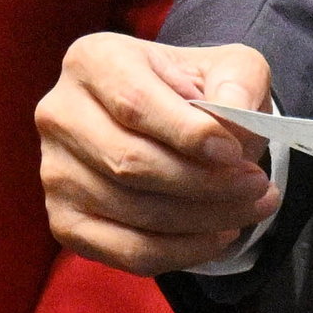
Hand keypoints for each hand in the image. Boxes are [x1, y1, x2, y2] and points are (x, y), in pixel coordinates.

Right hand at [36, 33, 282, 275]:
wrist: (172, 125)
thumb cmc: (198, 91)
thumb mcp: (229, 66)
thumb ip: (238, 80)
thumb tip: (232, 113)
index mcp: (92, 60)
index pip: (134, 103)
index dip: (189, 134)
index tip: (237, 152)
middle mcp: (60, 114)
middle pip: (131, 162)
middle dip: (205, 183)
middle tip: (257, 186)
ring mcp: (55, 172)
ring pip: (134, 212)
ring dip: (205, 219)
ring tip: (251, 208)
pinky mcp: (64, 221)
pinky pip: (127, 251)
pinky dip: (182, 251)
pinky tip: (219, 234)